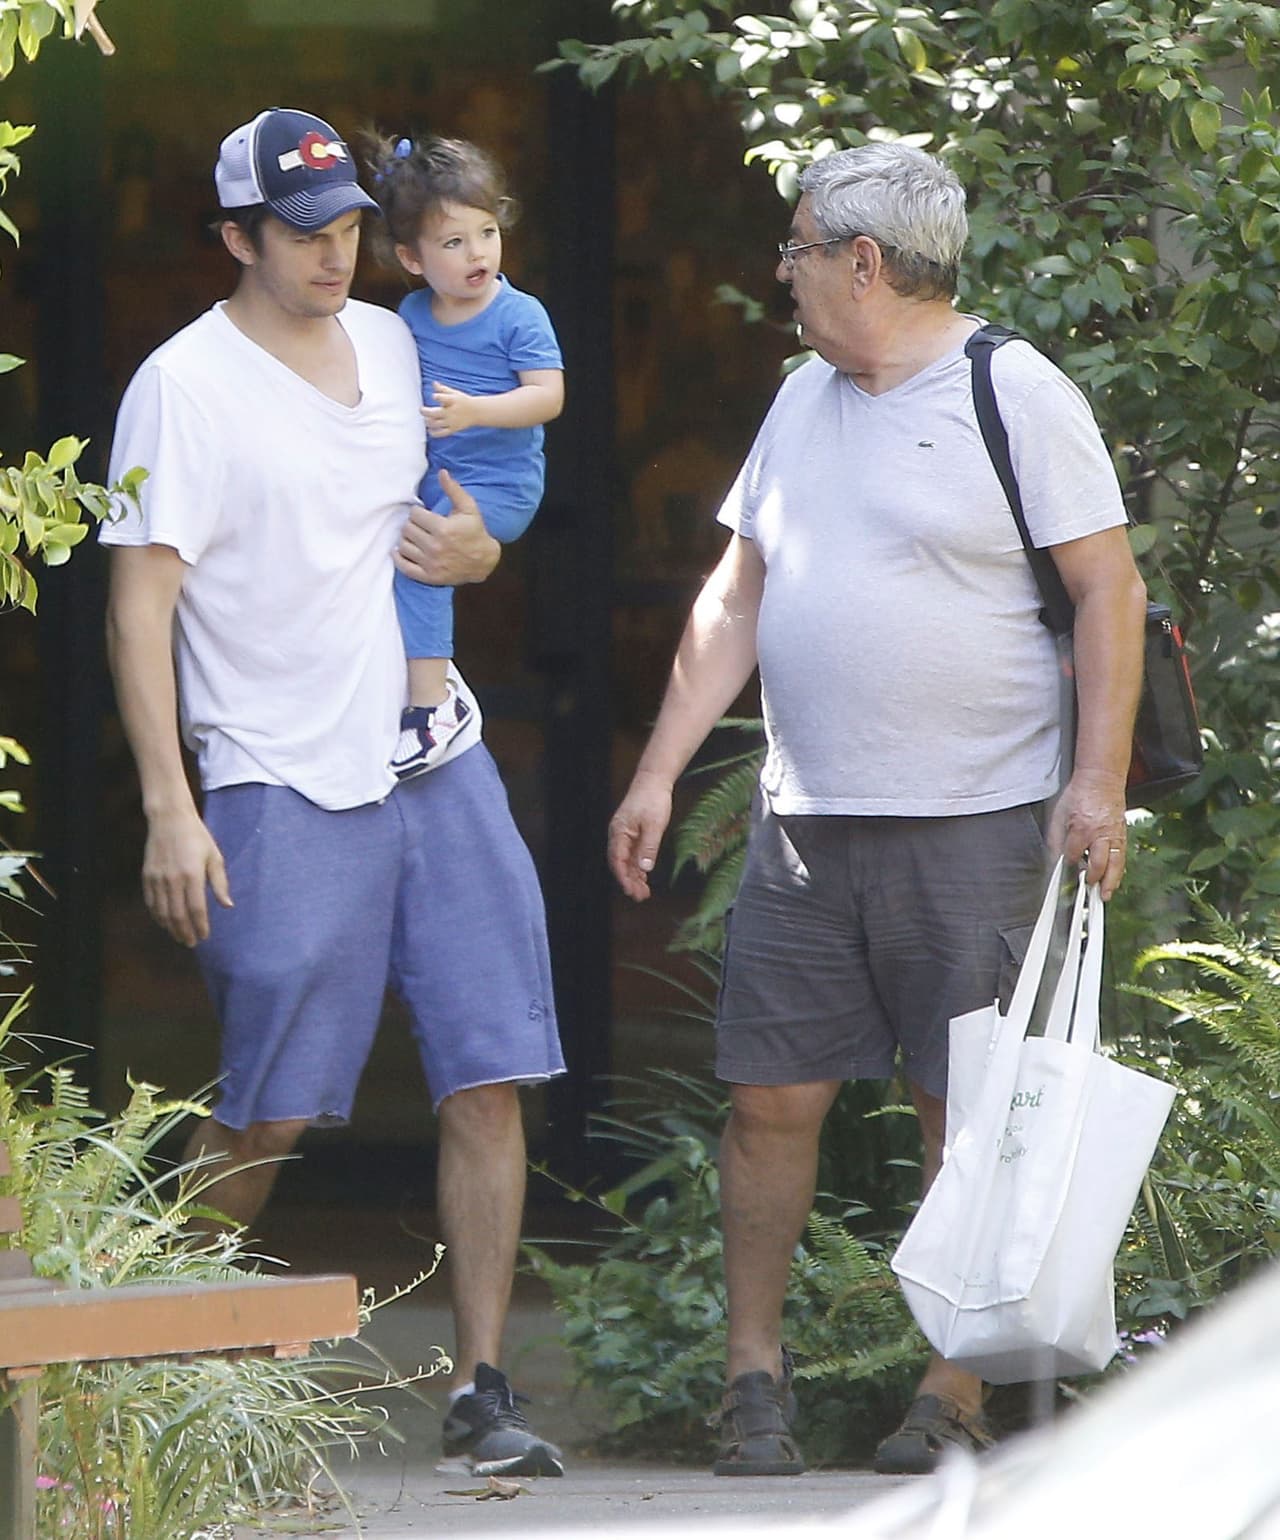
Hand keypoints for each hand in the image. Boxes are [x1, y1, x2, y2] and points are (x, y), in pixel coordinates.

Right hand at [141, 808, 232, 946]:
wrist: (169, 819)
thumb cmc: (197, 837)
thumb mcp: (215, 857)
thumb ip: (220, 883)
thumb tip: (227, 906)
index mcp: (193, 875)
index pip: (196, 909)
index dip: (200, 926)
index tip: (204, 936)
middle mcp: (173, 879)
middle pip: (178, 915)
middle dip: (185, 932)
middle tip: (191, 943)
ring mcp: (157, 878)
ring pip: (162, 911)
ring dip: (171, 927)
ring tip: (179, 937)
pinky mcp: (147, 876)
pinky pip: (150, 902)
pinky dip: (157, 915)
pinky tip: (164, 922)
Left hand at [395, 471, 499, 585]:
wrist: (484, 561)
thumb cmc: (475, 532)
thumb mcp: (469, 508)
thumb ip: (454, 490)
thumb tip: (442, 472)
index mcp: (443, 528)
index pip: (414, 514)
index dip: (418, 512)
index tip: (424, 515)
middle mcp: (435, 547)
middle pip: (407, 529)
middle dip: (412, 525)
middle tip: (420, 526)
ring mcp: (431, 563)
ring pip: (403, 546)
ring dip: (406, 540)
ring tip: (415, 537)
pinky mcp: (428, 576)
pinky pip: (404, 567)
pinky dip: (399, 558)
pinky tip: (402, 551)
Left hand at [422, 382, 475, 437]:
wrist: (477, 412)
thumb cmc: (463, 401)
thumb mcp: (454, 393)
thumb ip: (443, 389)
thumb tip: (433, 383)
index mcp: (452, 401)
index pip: (443, 398)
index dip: (437, 397)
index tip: (434, 396)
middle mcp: (451, 412)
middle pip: (435, 413)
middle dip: (425, 412)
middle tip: (421, 409)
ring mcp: (452, 422)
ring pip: (436, 424)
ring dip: (428, 422)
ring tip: (426, 419)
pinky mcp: (453, 429)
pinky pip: (442, 433)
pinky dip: (434, 433)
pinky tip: (430, 430)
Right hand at [607, 771, 674, 901]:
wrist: (654, 781)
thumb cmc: (652, 799)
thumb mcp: (654, 824)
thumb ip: (649, 846)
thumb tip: (644, 869)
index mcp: (618, 832)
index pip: (616, 859)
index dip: (622, 876)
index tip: (630, 890)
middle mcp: (619, 836)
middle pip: (620, 864)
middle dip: (628, 881)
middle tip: (640, 897)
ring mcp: (626, 836)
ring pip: (627, 862)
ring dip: (634, 877)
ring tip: (643, 893)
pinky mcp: (634, 835)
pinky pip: (633, 856)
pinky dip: (638, 868)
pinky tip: (644, 880)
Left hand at [1047, 767, 1127, 899]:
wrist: (1101, 780)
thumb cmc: (1079, 794)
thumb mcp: (1058, 814)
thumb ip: (1055, 837)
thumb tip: (1052, 857)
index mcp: (1081, 827)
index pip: (1073, 855)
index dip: (1069, 864)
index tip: (1066, 872)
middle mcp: (1099, 833)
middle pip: (1097, 864)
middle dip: (1092, 879)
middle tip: (1088, 891)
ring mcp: (1113, 835)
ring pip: (1114, 864)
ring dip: (1110, 882)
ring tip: (1105, 895)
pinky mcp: (1122, 834)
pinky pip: (1121, 857)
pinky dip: (1118, 871)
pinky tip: (1114, 880)